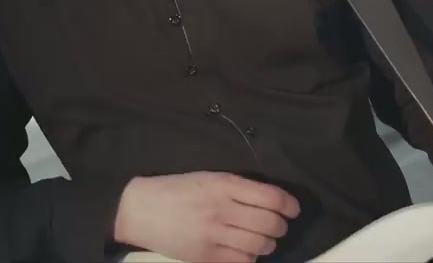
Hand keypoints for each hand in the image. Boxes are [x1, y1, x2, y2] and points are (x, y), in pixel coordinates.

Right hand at [114, 171, 300, 262]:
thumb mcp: (208, 178)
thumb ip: (239, 187)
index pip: (270, 197)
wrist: (140, 209)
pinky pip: (242, 262)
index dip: (289, 205)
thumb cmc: (176, 189)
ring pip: (260, 245)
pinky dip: (250, 258)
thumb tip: (272, 201)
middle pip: (270, 223)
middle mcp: (221, 209)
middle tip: (277, 226)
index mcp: (223, 184)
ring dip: (267, 244)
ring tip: (261, 239)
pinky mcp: (205, 256)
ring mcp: (213, 235)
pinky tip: (244, 252)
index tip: (293, 209)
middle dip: (280, 226)